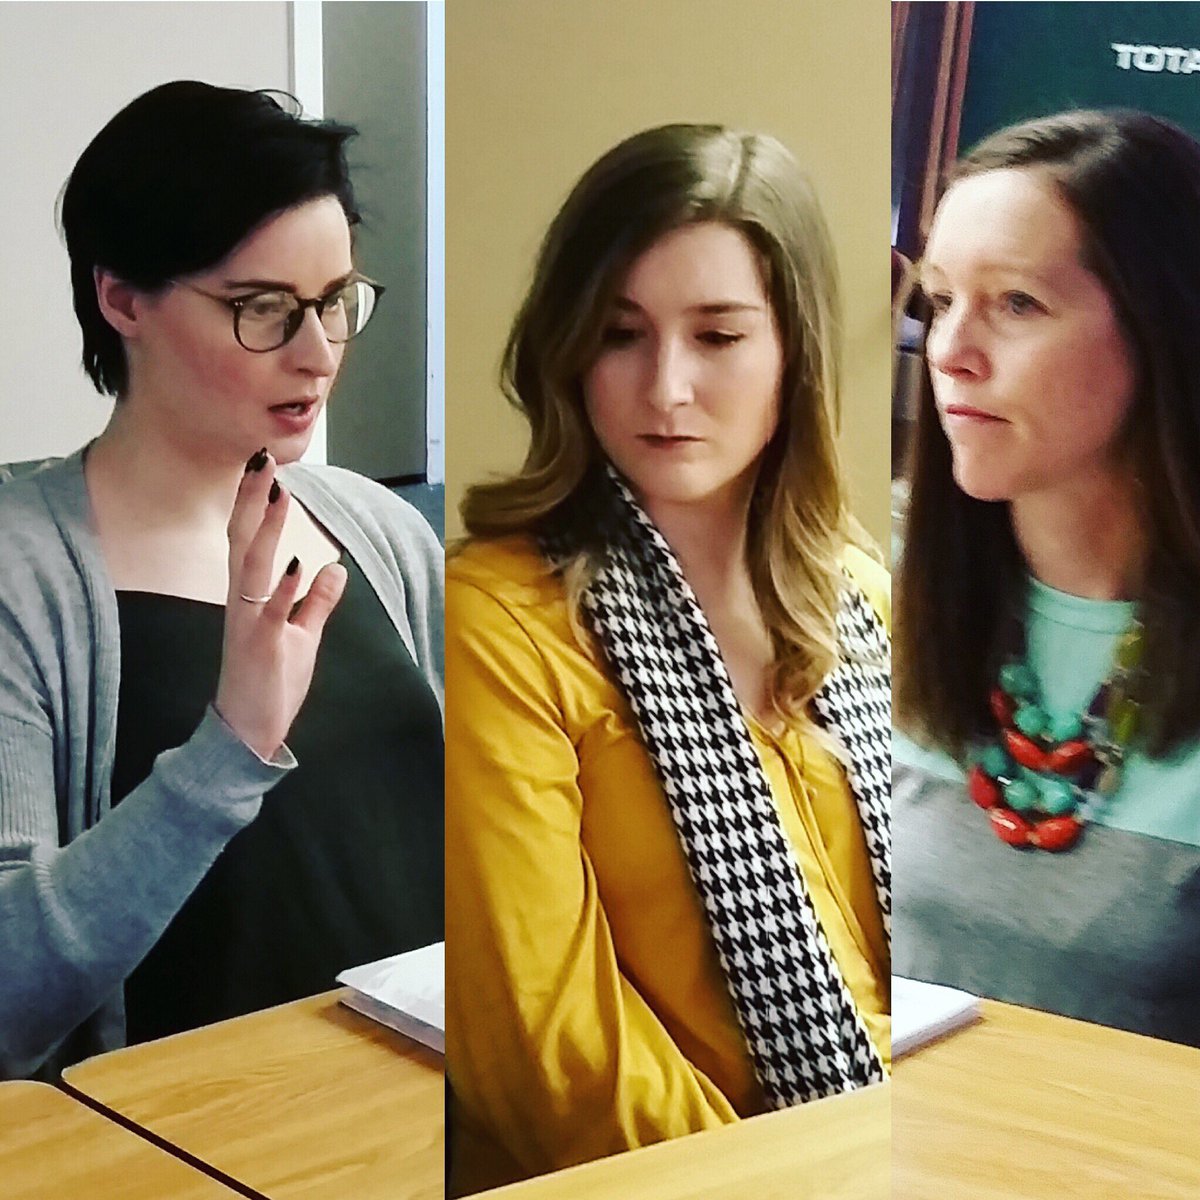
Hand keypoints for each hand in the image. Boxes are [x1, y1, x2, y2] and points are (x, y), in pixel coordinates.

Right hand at [213, 450, 346, 758]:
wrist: (246, 733)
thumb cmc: (270, 683)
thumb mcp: (301, 637)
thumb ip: (316, 603)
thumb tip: (333, 568)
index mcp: (251, 598)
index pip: (251, 541)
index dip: (256, 505)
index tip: (266, 468)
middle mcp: (243, 604)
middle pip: (244, 542)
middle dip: (253, 501)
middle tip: (262, 459)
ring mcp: (249, 624)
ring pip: (254, 568)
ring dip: (268, 531)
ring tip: (279, 494)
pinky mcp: (261, 648)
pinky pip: (271, 613)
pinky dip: (285, 588)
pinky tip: (298, 563)